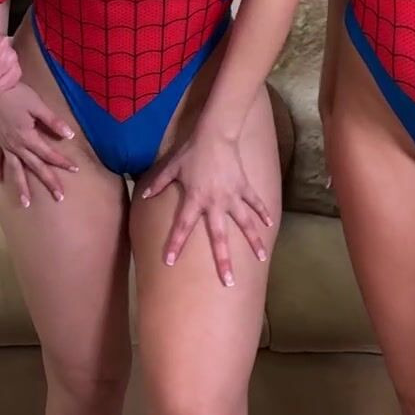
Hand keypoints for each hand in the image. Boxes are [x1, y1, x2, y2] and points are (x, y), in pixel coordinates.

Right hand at [0, 83, 80, 207]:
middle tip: (59, 197)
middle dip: (48, 181)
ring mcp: (4, 145)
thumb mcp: (38, 105)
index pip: (48, 153)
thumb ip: (53, 122)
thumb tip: (69, 135)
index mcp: (28, 137)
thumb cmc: (17, 94)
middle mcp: (16, 146)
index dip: (62, 162)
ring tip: (25, 203)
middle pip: (35, 167)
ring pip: (15, 169)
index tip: (75, 170)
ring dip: (20, 186)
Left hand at [136, 121, 275, 287]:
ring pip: (244, 223)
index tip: (169, 262)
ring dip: (253, 241)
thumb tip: (144, 195)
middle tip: (228, 280)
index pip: (182, 227)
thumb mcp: (171, 167)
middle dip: (223, 260)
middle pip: (219, 237)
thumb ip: (158, 184)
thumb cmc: (191, 151)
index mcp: (195, 199)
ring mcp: (232, 196)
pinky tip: (270, 227)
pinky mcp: (244, 187)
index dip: (175, 244)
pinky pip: (255, 203)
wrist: (215, 134)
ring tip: (262, 258)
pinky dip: (263, 213)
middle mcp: (215, 203)